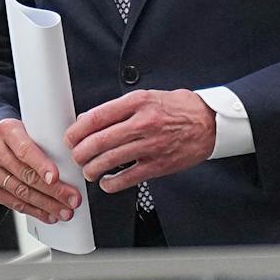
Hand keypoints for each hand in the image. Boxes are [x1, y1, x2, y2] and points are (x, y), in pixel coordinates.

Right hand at [0, 119, 81, 222]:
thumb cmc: (20, 138)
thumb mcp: (32, 130)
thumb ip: (49, 137)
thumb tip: (80, 147)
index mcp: (7, 129)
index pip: (25, 149)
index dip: (41, 165)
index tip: (56, 177)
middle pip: (26, 174)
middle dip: (53, 190)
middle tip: (73, 199)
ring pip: (20, 192)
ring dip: (46, 204)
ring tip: (65, 211)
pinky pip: (12, 203)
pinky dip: (33, 210)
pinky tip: (48, 214)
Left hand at [66, 89, 214, 191]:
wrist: (209, 123)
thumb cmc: (179, 109)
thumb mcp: (148, 96)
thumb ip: (120, 108)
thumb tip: (91, 119)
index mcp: (138, 102)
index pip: (97, 117)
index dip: (77, 130)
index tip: (70, 136)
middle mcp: (143, 123)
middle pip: (99, 141)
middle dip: (80, 152)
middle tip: (76, 156)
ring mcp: (150, 146)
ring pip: (109, 161)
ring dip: (92, 169)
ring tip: (89, 170)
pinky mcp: (158, 165)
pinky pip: (127, 178)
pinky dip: (111, 183)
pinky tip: (107, 182)